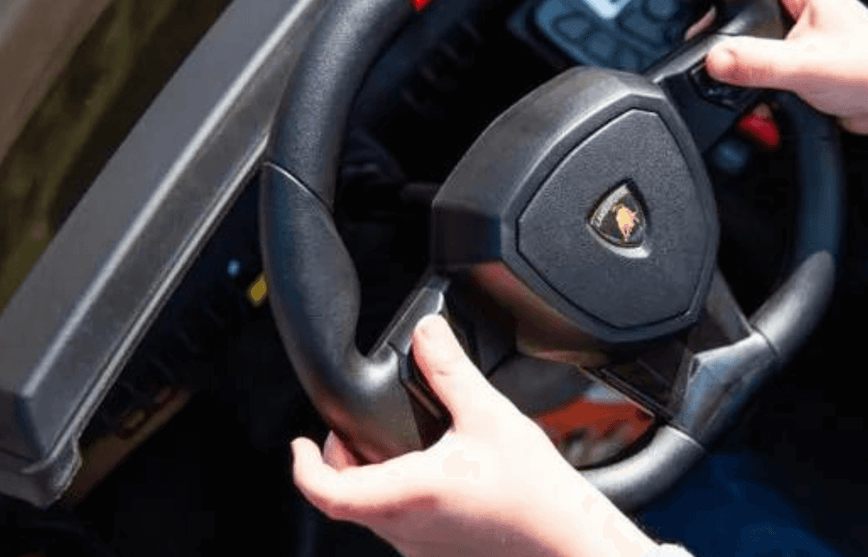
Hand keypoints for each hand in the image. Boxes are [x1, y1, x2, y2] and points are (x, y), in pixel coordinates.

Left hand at [290, 314, 658, 556]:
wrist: (567, 541)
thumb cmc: (535, 492)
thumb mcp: (489, 415)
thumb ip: (450, 369)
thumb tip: (427, 333)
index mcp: (408, 493)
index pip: (327, 491)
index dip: (304, 467)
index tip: (300, 443)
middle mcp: (406, 528)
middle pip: (344, 500)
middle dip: (336, 463)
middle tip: (346, 433)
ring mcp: (420, 547)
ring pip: (370, 515)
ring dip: (364, 481)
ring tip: (384, 448)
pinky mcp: (438, 553)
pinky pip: (397, 526)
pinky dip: (392, 497)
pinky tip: (423, 474)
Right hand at [707, 0, 867, 192]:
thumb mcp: (807, 68)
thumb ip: (758, 64)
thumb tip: (714, 59)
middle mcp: (805, 3)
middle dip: (726, 3)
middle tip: (702, 25)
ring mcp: (803, 30)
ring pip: (755, 22)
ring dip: (736, 41)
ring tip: (718, 58)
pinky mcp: (800, 56)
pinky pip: (763, 52)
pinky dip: (748, 68)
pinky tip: (744, 86)